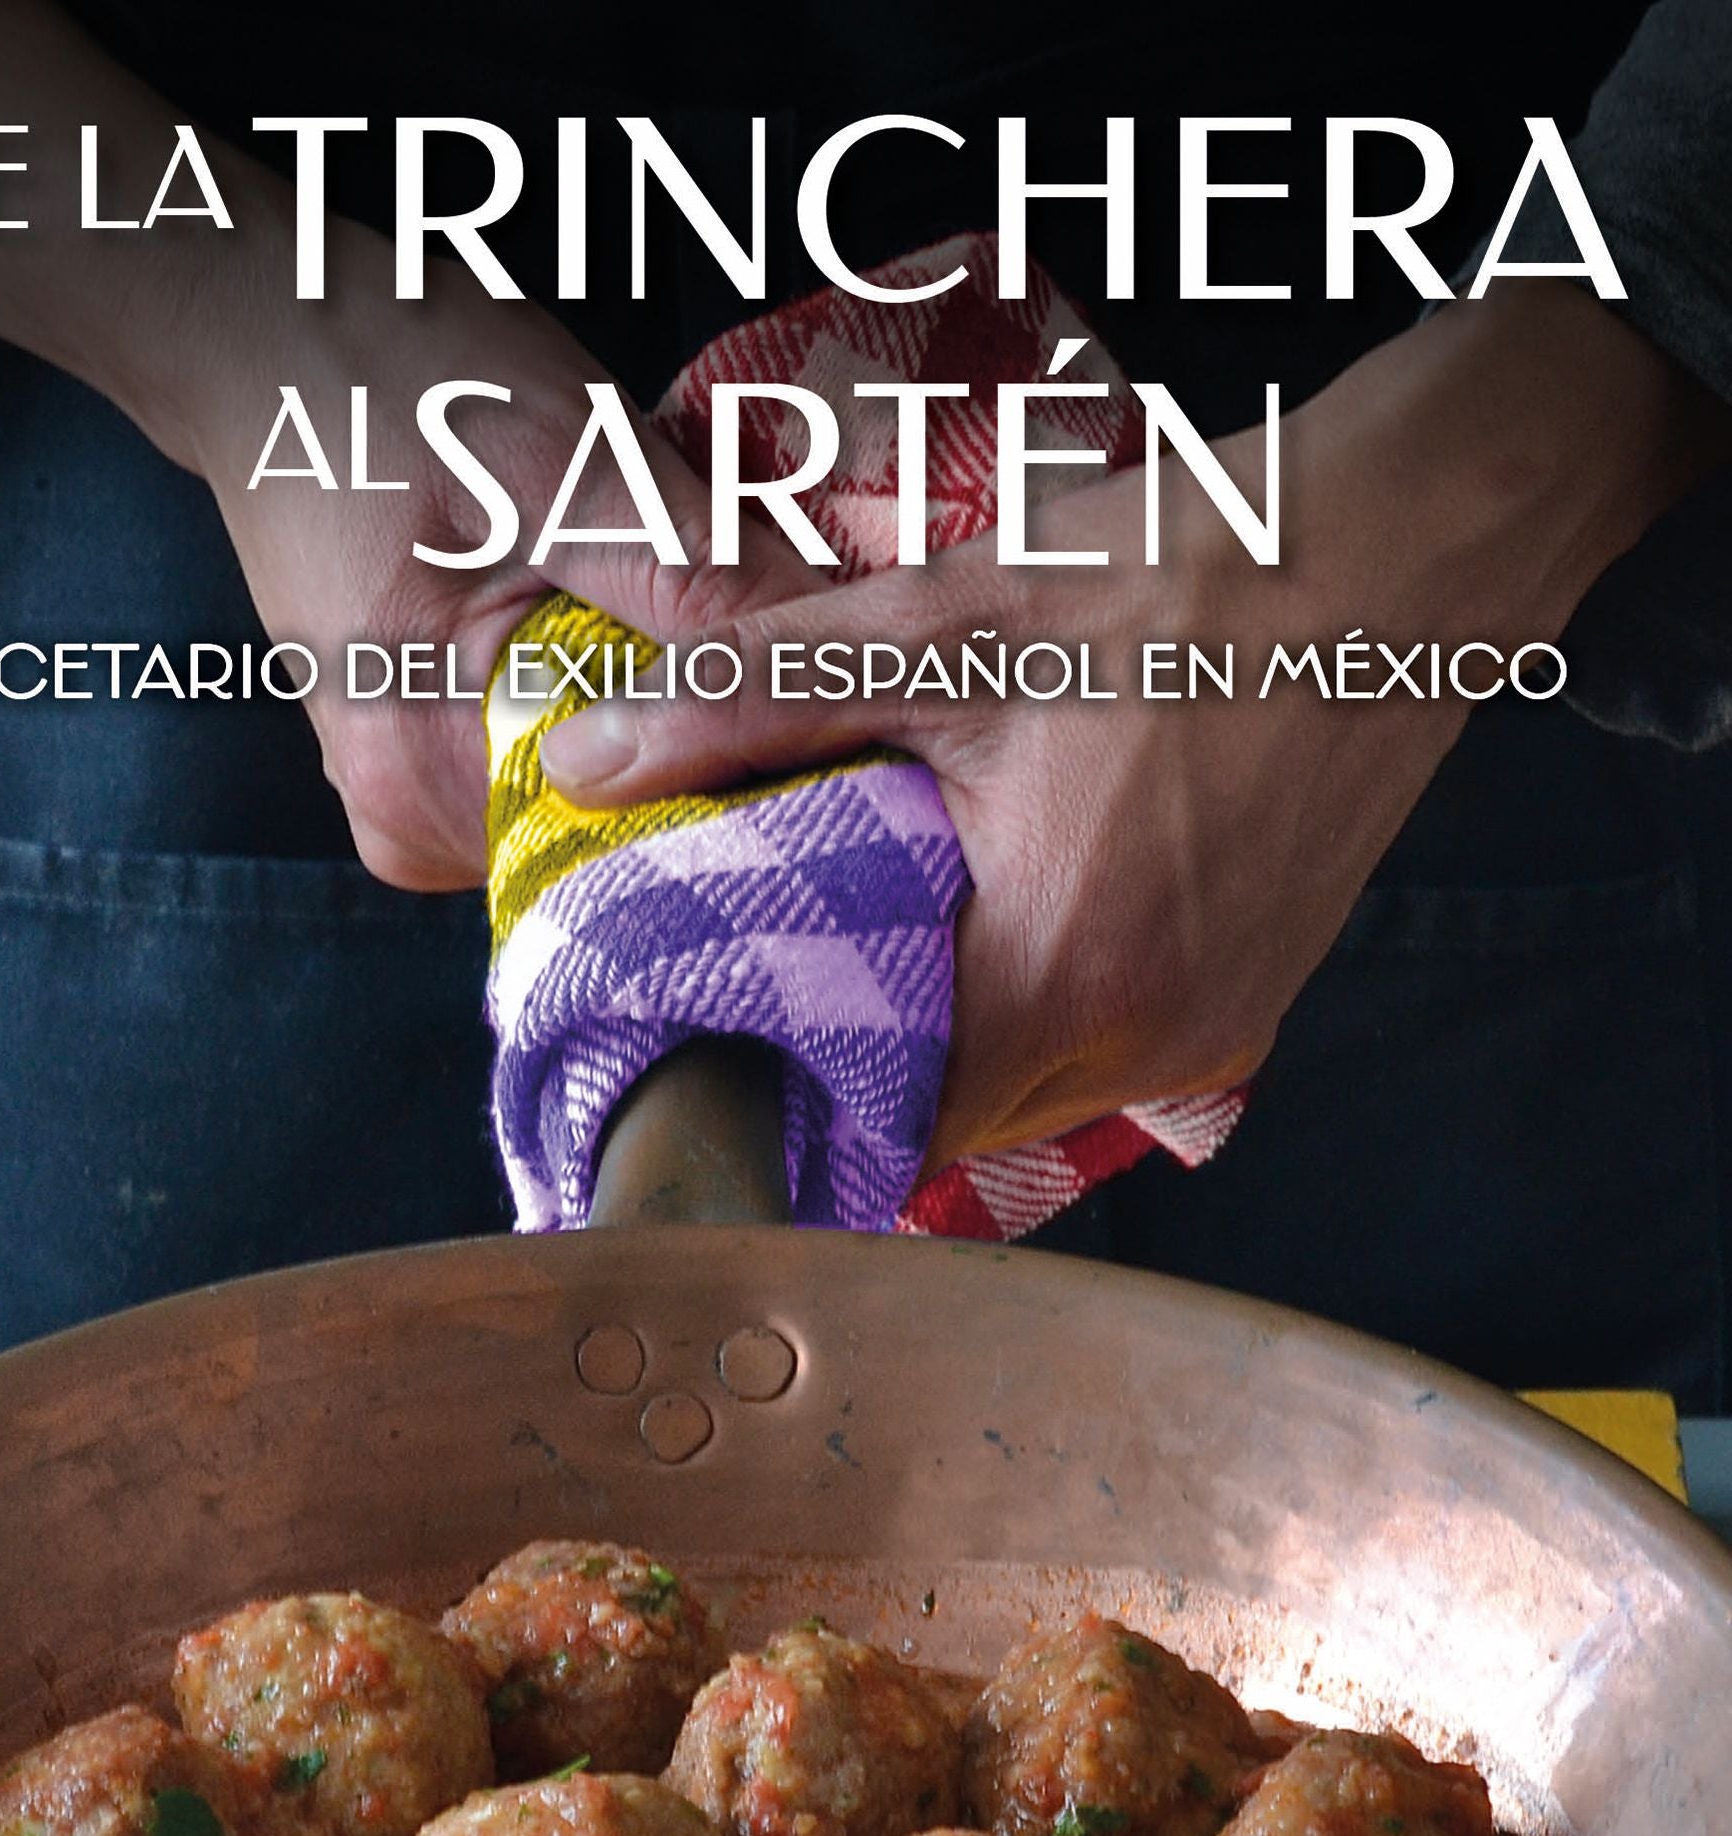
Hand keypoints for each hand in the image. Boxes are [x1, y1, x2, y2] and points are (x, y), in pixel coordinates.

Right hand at [0, 0, 804, 892]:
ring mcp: (418, 803)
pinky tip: (639, 624)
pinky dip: (624, 701)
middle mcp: (411, 826)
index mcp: (423, 782)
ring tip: (694, 608)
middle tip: (769, 626)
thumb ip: (690, 578)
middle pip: (626, 836)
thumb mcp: (563, 458)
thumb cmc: (392, 376)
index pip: (639, 841)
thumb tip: (830, 661)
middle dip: (716, 744)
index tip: (821, 697)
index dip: (750, 773)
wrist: (261, 334)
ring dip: (675, 718)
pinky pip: (567, 768)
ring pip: (609, 802)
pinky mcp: (435, 766)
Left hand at [541, 288, 1726, 1166]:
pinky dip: (1025, 1009)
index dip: (781, 1092)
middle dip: (850, 1064)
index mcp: (1061, 970)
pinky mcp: (1246, 1006)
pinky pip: (1097, 1052)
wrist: (1412, 549)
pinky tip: (991, 918)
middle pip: (943, 1121)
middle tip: (764, 984)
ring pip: (1019, 1093)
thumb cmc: (1188, 580)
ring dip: (940, 1037)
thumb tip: (586, 762)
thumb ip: (746, 704)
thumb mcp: (938, 627)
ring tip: (871, 942)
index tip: (706, 1051)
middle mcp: (1145, 1038)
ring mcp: (1207, 1034)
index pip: (876, 1120)